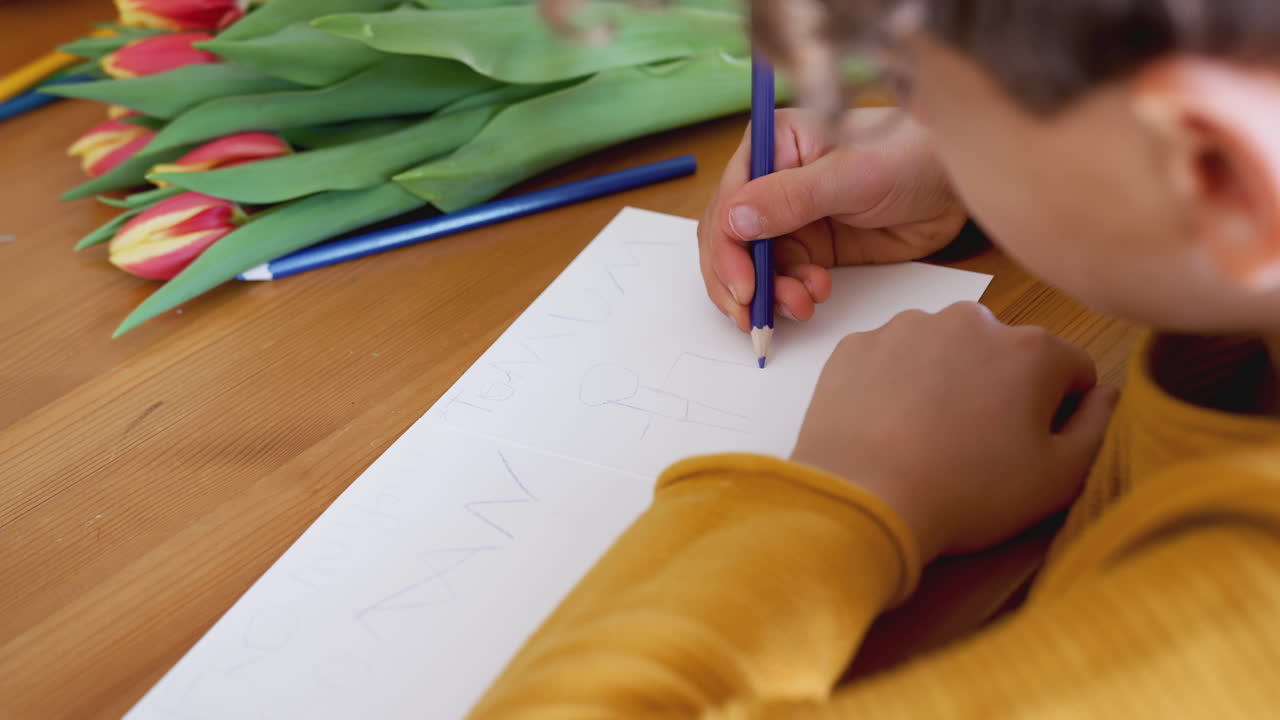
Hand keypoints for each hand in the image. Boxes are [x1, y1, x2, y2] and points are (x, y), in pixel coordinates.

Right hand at [699, 108, 967, 331]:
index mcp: (773, 146)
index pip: (728, 202)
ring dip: (768, 292)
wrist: (958, 181)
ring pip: (754, 265)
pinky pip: (784, 277)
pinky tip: (815, 296)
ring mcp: (791, 216)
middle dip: (738, 280)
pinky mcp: (813, 246)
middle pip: (729, 239)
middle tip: (754, 314)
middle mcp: (772, 180)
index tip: (744, 286)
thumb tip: (734, 221)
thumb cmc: (912, 155)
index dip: (727, 249)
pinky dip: (791, 294)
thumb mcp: (851, 175)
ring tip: (799, 306)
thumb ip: (791, 198)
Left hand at [790, 302, 1118, 561]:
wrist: (861, 498)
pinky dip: (894, 383)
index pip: (1071, 370)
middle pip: (1004, 353)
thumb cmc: (968, 493)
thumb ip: (1097, 427)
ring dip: (946, 380)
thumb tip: (1105, 394)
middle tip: (976, 446)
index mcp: (1032, 348)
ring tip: (927, 438)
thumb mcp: (1058, 478)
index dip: (1061, 412)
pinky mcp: (856, 344)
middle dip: (1000, 388)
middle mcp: (971, 319)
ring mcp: (906, 326)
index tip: (1034, 447)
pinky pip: (890, 358)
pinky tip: (887, 426)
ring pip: (945, 350)